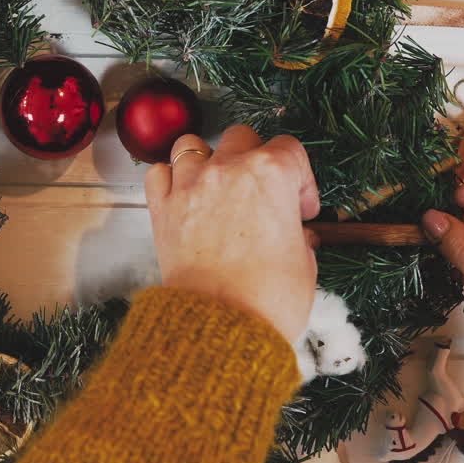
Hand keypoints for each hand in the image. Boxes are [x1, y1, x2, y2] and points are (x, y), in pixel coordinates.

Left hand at [144, 125, 320, 343]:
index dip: (301, 180)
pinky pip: (158, 172)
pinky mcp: (162, 208)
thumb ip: (299, 237)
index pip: (290, 150)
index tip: (301, 209)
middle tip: (263, 194)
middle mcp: (228, 169)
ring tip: (219, 187)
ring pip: (193, 145)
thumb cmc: (268, 298)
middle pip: (241, 137)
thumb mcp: (305, 264)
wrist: (221, 325)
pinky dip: (170, 178)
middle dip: (256, 159)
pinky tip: (185, 196)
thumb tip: (297, 236)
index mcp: (271, 174)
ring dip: (208, 160)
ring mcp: (190, 185)